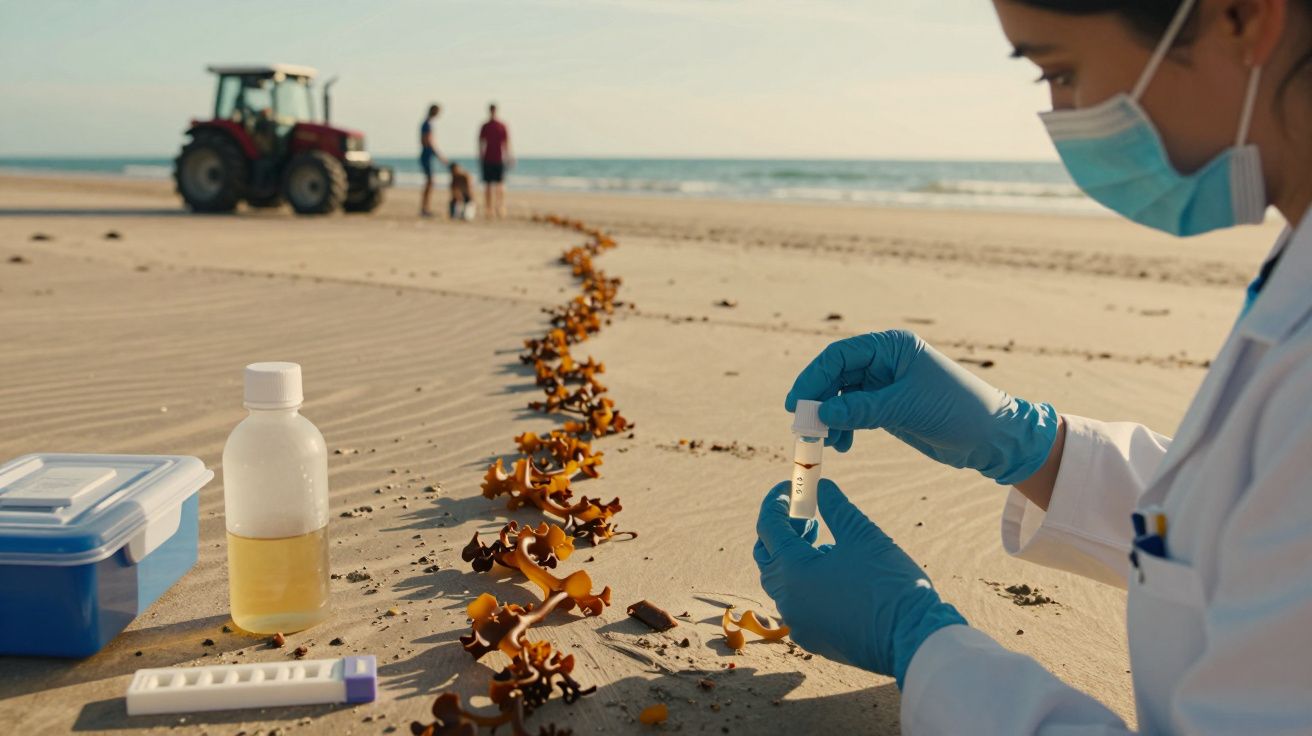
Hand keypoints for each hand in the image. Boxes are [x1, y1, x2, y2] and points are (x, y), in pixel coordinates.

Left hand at [754, 479, 965, 685]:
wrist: (915, 639)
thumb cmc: (889, 583)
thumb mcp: (862, 535)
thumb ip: (835, 507)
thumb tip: (820, 486)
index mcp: (792, 572)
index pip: (768, 527)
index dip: (777, 501)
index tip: (792, 486)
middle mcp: (787, 601)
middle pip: (768, 556)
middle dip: (782, 530)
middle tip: (808, 514)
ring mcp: (799, 623)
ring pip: (782, 582)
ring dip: (795, 556)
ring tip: (825, 541)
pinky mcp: (815, 638)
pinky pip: (798, 604)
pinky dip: (806, 582)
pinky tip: (835, 572)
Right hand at [785, 329, 1057, 484]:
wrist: (991, 438)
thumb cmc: (957, 410)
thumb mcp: (905, 407)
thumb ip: (861, 409)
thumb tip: (821, 413)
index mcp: (892, 347)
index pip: (839, 356)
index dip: (813, 377)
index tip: (796, 403)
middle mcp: (886, 361)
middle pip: (836, 375)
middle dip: (819, 400)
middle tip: (804, 426)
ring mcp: (886, 384)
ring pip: (842, 396)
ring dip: (830, 418)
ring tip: (825, 442)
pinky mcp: (888, 407)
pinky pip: (854, 413)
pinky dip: (844, 427)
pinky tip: (843, 445)